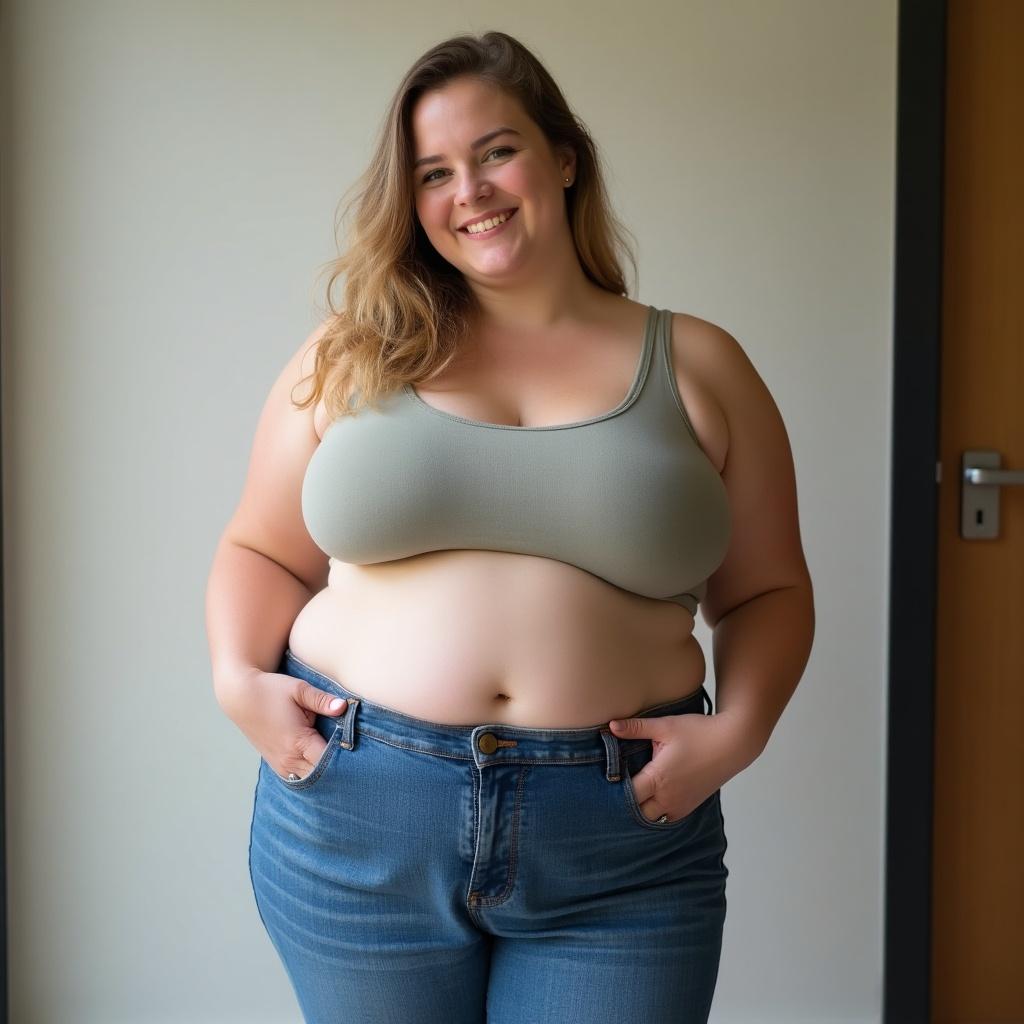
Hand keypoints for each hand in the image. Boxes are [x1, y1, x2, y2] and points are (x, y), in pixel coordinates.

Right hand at [218, 667, 347, 780]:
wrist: (240, 697)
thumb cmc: (271, 690)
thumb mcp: (298, 689)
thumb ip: (322, 700)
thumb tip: (344, 706)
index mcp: (297, 742)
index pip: (328, 761)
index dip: (345, 758)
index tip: (361, 754)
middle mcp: (288, 759)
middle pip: (322, 775)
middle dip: (339, 769)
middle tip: (360, 763)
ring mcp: (281, 765)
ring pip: (311, 780)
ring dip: (326, 774)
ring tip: (346, 767)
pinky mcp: (277, 764)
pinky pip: (300, 777)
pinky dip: (313, 773)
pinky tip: (327, 767)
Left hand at [607, 711, 753, 822]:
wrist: (733, 743)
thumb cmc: (699, 732)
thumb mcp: (665, 726)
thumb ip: (636, 728)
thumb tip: (610, 726)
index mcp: (658, 778)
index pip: (627, 796)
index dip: (615, 790)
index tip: (606, 781)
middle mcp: (669, 797)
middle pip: (637, 813)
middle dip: (626, 804)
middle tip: (616, 789)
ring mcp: (681, 805)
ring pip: (653, 818)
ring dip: (642, 810)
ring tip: (634, 794)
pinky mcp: (691, 806)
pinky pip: (668, 818)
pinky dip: (657, 812)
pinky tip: (652, 798)